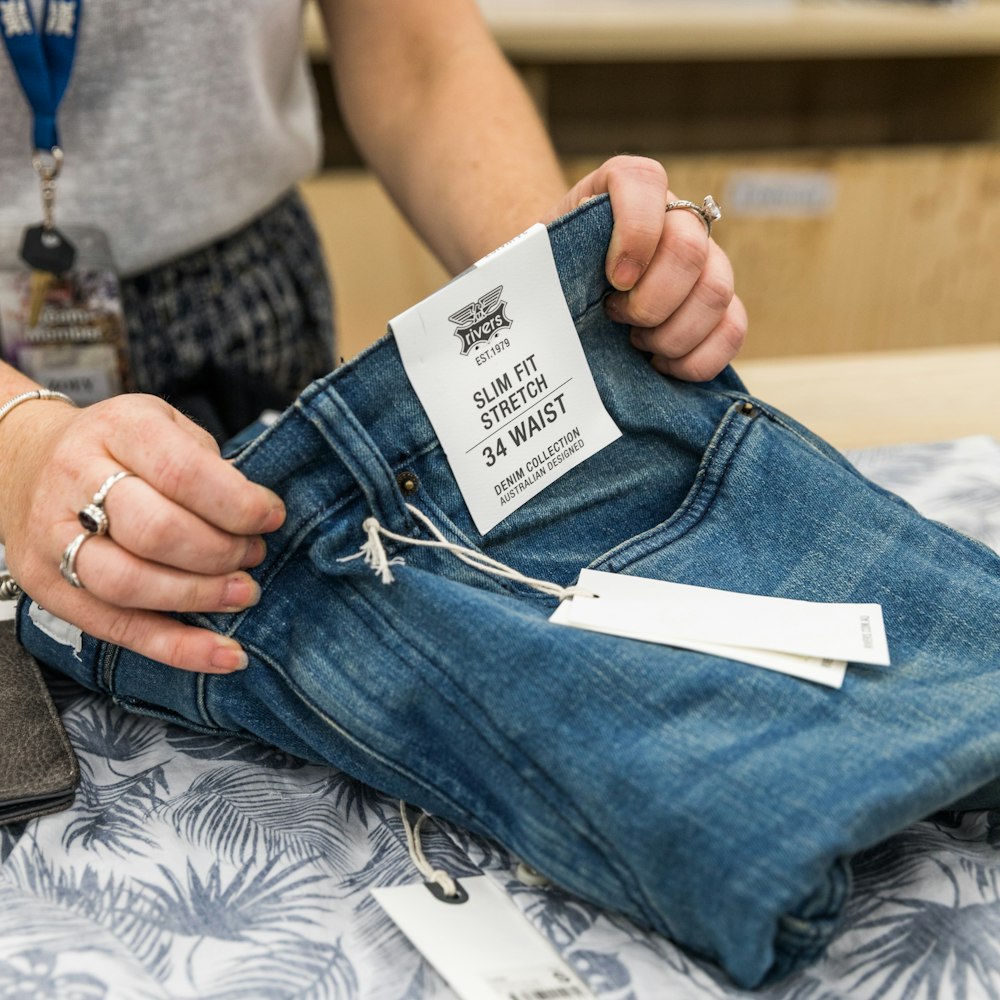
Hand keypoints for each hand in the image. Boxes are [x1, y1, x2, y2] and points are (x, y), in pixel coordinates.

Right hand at [0, 393, 284, 672]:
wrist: (27, 460)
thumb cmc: (118, 446)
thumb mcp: (167, 425)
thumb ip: (208, 465)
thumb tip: (257, 518)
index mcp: (118, 429)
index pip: (183, 473)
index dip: (237, 504)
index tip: (271, 517)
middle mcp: (75, 480)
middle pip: (156, 531)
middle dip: (221, 552)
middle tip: (253, 555)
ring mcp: (53, 538)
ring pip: (130, 584)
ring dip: (200, 598)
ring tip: (242, 593)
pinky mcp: (48, 587)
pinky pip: (118, 629)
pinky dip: (178, 649)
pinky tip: (223, 654)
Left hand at [545, 155, 747, 381]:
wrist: (565, 294)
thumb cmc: (551, 273)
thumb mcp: (535, 257)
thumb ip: (544, 256)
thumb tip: (546, 294)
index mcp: (626, 189)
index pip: (644, 182)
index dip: (635, 233)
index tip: (612, 280)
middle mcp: (674, 217)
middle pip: (690, 247)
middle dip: (652, 299)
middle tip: (617, 318)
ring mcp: (704, 261)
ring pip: (716, 291)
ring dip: (671, 333)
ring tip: (636, 345)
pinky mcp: (718, 306)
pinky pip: (732, 329)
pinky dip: (697, 358)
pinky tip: (661, 364)